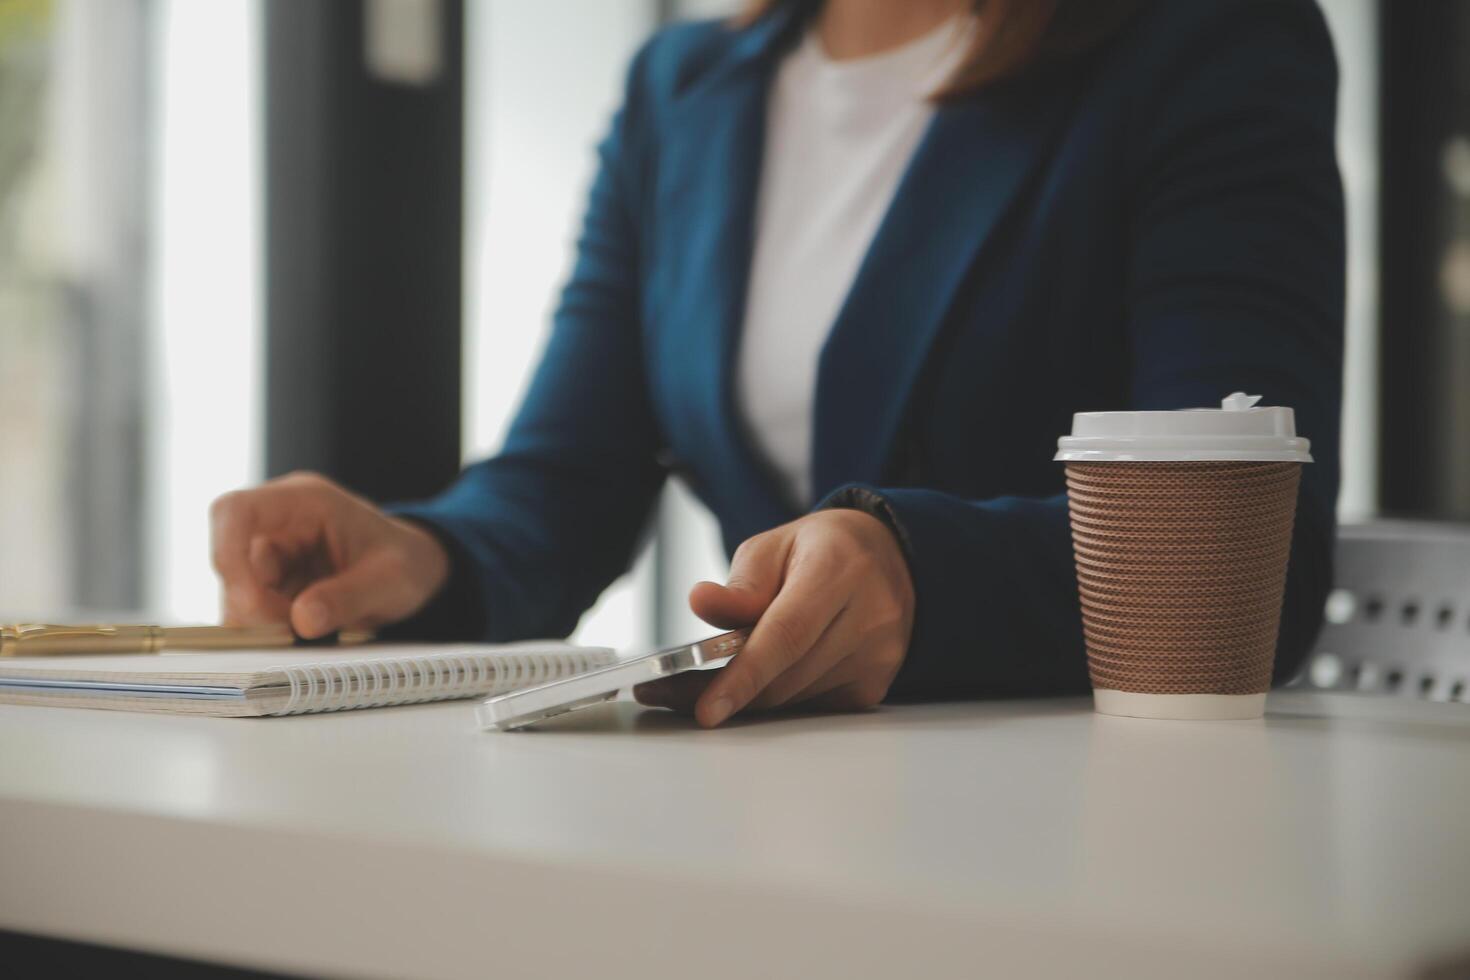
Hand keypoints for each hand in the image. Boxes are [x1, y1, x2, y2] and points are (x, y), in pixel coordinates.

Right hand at [209, 472, 449, 637]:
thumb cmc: (405, 563)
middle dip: (255, 603)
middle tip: (294, 631)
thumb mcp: (391, 581)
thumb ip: (349, 597)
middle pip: (231, 560)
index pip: (236, 511)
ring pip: (238, 591)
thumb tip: (302, 620)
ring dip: (264, 620)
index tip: (247, 600)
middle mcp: (279, 523)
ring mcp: (274, 553)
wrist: (414, 571)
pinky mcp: (273, 582)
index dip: (226, 551)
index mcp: (305, 502)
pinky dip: (271, 627)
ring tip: (313, 631)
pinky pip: (252, 609)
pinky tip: (306, 632)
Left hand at [635, 509, 914, 726]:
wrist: (889, 560)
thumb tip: (702, 604)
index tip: (705, 708)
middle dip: (724, 692)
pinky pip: (810, 706)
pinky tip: (758, 679)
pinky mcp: (873, 684)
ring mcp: (876, 656)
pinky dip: (776, 698)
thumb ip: (740, 584)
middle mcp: (868, 616)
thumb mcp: (774, 547)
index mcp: (839, 568)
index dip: (744, 675)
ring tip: (701, 687)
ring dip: (745, 699)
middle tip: (669, 693)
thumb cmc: (823, 550)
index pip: (788, 633)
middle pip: (786, 675)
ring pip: (793, 699)